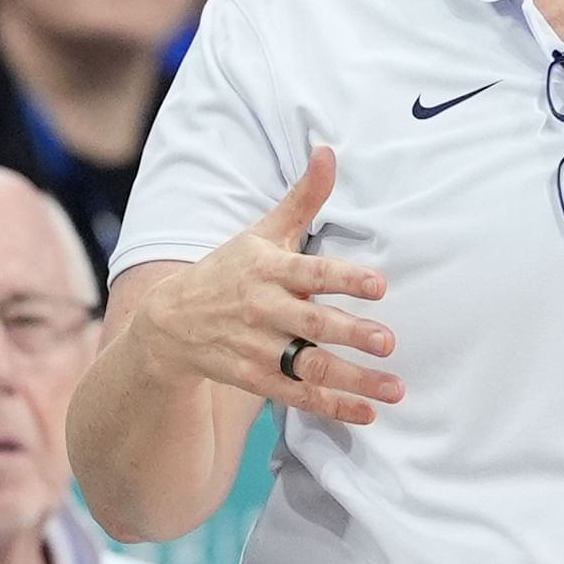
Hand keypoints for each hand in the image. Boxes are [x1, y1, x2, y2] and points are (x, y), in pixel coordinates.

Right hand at [142, 145, 402, 424]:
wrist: (169, 325)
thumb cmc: (228, 271)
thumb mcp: (261, 233)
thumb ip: (302, 199)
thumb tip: (328, 150)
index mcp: (269, 270)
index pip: (312, 273)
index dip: (345, 279)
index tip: (380, 285)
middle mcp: (264, 309)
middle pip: (313, 323)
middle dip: (351, 333)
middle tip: (388, 341)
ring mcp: (258, 347)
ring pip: (311, 366)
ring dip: (354, 380)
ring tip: (394, 388)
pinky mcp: (255, 379)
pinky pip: (298, 395)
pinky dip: (332, 407)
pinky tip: (367, 413)